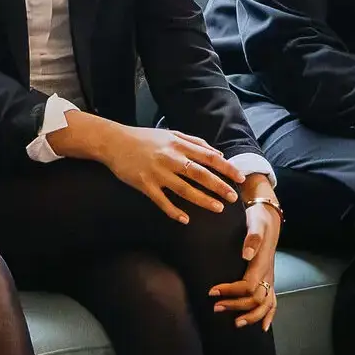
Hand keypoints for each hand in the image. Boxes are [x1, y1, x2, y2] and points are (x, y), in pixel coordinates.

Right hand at [95, 123, 242, 224]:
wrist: (114, 142)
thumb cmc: (144, 138)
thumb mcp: (171, 134)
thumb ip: (195, 142)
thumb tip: (218, 153)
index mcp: (178, 145)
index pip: (208, 157)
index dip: (226, 168)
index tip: (240, 178)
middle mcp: (170, 158)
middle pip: (200, 174)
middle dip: (219, 186)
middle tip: (233, 198)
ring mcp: (157, 173)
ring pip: (184, 189)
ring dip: (202, 200)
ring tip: (218, 208)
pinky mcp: (144, 184)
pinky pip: (162, 201)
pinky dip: (174, 211)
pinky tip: (185, 219)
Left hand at [209, 179, 280, 330]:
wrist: (269, 216)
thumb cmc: (259, 219)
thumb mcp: (255, 223)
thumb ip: (252, 238)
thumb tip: (246, 254)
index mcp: (262, 263)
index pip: (248, 285)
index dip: (231, 291)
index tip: (212, 291)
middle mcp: (268, 273)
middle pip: (256, 298)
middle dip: (236, 306)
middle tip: (216, 307)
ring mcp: (270, 278)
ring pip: (266, 304)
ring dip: (252, 316)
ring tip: (236, 322)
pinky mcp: (269, 279)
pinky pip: (273, 301)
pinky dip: (269, 315)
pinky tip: (263, 327)